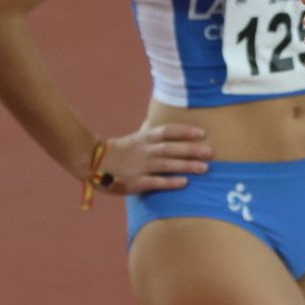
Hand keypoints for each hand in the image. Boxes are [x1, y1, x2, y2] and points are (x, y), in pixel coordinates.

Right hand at [94, 123, 210, 194]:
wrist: (94, 163)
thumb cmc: (119, 151)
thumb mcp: (136, 137)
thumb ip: (151, 131)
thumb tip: (163, 121)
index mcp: (145, 138)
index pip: (168, 132)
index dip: (185, 131)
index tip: (202, 133)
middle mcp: (145, 151)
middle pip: (171, 148)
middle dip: (191, 150)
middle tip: (210, 152)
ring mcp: (141, 166)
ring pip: (167, 165)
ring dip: (186, 166)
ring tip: (204, 168)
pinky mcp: (136, 182)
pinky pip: (155, 182)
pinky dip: (170, 182)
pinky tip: (184, 183)